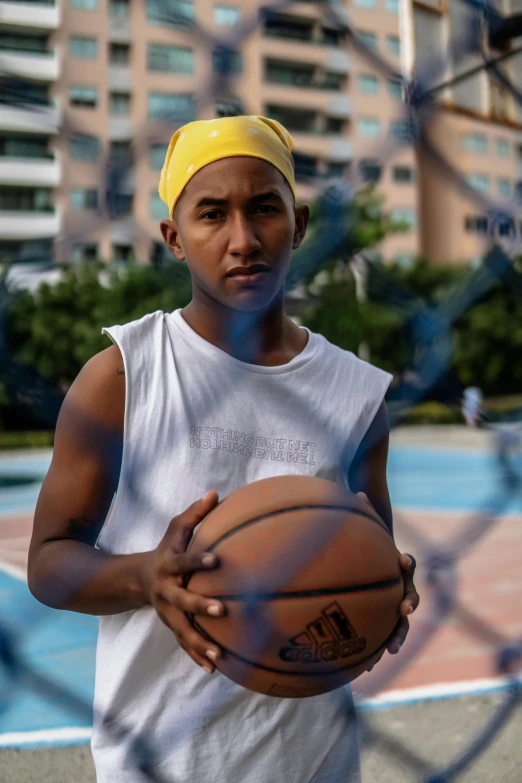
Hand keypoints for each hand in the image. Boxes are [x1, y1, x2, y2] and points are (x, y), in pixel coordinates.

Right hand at [142, 490, 223, 673]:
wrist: (137, 578)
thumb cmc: (167, 548)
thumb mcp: (176, 528)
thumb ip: (196, 513)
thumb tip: (216, 493)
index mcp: (169, 565)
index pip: (184, 562)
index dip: (198, 561)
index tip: (217, 561)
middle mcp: (165, 591)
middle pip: (181, 601)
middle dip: (200, 606)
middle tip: (222, 609)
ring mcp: (166, 612)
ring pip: (182, 629)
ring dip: (199, 642)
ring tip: (219, 653)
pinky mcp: (170, 626)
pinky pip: (184, 643)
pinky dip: (197, 656)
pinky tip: (215, 668)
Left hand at [356, 493, 418, 670]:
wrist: (367, 563)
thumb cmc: (365, 545)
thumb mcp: (363, 530)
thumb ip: (362, 513)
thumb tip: (356, 491)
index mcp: (395, 567)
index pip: (407, 565)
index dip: (406, 563)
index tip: (403, 560)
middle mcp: (399, 586)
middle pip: (410, 597)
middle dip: (408, 604)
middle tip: (403, 609)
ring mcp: (392, 604)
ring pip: (399, 623)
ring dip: (395, 636)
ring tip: (388, 652)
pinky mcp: (381, 620)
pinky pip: (379, 636)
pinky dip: (373, 649)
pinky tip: (363, 667)